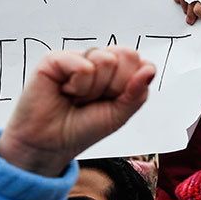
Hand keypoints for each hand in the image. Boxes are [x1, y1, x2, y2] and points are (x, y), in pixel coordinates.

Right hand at [0, 48, 155, 175]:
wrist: (51, 143)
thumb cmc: (84, 127)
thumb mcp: (120, 114)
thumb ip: (138, 92)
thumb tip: (149, 69)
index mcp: (116, 71)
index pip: (141, 62)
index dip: (131, 85)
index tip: (112, 101)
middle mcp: (98, 59)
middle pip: (128, 55)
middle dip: (115, 86)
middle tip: (94, 100)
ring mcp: (78, 57)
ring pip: (106, 60)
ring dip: (94, 89)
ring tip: (77, 98)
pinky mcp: (56, 58)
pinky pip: (84, 66)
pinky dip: (78, 87)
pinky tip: (65, 92)